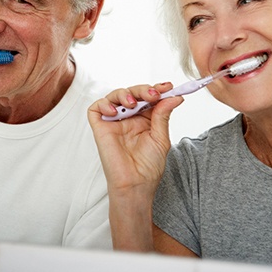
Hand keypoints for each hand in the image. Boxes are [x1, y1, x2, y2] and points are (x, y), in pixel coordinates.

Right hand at [88, 82, 182, 250]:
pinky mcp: (100, 127)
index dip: (156, 89)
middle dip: (143, 90)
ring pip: (115, 96)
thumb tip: (175, 96)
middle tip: (153, 94)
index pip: (148, 97)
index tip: (168, 87)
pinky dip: (104, 104)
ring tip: (133, 103)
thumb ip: (163, 115)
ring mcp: (114, 121)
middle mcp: (129, 117)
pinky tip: (116, 112)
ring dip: (125, 94)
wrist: (136, 184)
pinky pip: (96, 108)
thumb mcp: (161, 137)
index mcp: (144, 119)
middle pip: (132, 93)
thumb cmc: (148, 166)